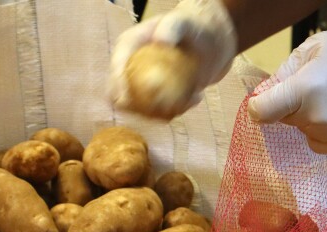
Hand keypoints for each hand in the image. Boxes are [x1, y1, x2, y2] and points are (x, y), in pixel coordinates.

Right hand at [110, 0, 236, 116]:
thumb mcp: (184, 21)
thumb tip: (160, 41)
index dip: (118, 86)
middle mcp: (131, 69)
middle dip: (140, 108)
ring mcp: (142, 86)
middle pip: (120, 97)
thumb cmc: (194, 27)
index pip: (116, 68)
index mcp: (129, 47)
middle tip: (167, 105)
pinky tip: (196, 96)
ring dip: (165, 112)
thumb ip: (172, 26)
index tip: (128, 100)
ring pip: (142, 111)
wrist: (210, 42)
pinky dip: (178, 111)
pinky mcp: (157, 99)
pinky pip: (160, 115)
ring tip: (191, 97)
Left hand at [247, 13, 326, 155]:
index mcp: (304, 89)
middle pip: (285, 121)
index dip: (259, 106)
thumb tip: (263, 93)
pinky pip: (322, 145)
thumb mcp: (314, 48)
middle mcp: (316, 118)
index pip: (260, 112)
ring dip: (311, 121)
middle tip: (318, 89)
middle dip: (292, 107)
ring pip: (304, 133)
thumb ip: (284, 72)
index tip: (265, 101)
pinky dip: (326, 133)